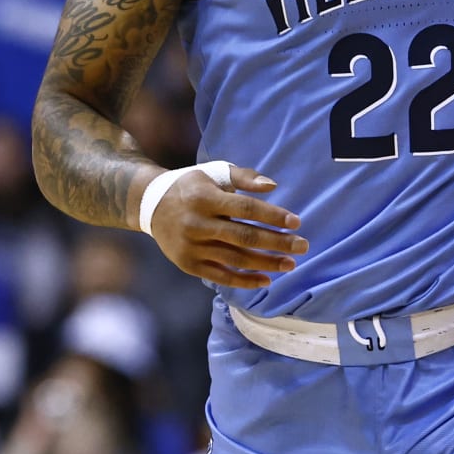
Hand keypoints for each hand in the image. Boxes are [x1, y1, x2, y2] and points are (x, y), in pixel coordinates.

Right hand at [141, 164, 305, 289]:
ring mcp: (192, 246)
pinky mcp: (188, 264)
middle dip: (277, 243)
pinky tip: (266, 279)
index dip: (272, 216)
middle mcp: (197, 223)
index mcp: (205, 197)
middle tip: (302, 246)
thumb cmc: (192, 187)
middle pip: (244, 236)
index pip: (246, 208)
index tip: (296, 222)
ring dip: (266, 263)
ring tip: (290, 264)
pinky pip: (221, 276)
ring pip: (235, 259)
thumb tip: (272, 186)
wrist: (150, 206)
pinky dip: (244, 280)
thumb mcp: (214, 173)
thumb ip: (243, 177)